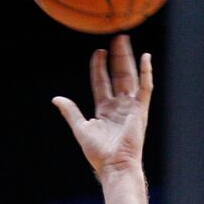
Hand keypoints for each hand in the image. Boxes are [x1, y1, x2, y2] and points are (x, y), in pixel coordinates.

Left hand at [53, 35, 151, 178]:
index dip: (99, 67)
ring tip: (125, 41)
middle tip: (117, 38)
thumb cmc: (97, 152)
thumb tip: (56, 98)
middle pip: (118, 75)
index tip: (98, 52)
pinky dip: (146, 73)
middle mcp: (119, 106)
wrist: (113, 164)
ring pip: (130, 77)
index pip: (102, 82)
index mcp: (104, 110)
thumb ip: (70, 112)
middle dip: (117, 57)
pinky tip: (145, 58)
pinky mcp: (140, 110)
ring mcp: (131, 107)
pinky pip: (145, 88)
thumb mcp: (80, 128)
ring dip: (128, 59)